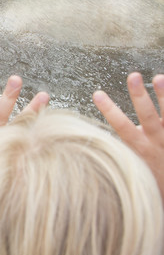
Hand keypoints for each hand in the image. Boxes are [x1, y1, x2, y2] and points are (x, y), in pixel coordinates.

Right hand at [93, 72, 163, 200]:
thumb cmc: (153, 179)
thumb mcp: (133, 167)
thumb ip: (121, 151)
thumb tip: (97, 141)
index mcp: (140, 148)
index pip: (121, 126)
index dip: (109, 110)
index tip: (98, 94)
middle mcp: (157, 142)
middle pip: (148, 116)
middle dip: (139, 95)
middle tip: (133, 76)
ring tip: (159, 77)